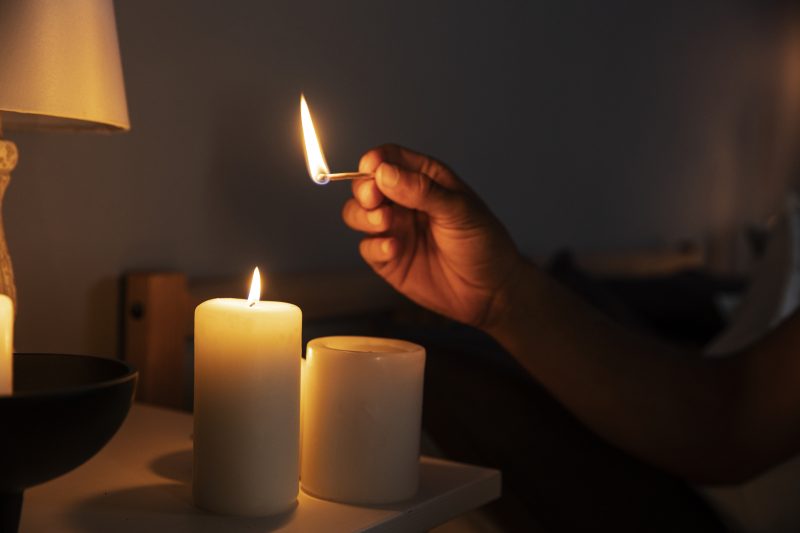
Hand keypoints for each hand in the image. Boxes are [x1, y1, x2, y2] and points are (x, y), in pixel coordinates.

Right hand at [342, 144, 523, 329]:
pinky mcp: (387, 259)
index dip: (376, 161)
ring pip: (357, 214)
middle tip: (375, 200)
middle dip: (364, 190)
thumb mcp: (459, 211)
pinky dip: (374, 246)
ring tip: (386, 222)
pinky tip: (394, 249)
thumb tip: (384, 173)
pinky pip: (366, 247)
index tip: (371, 169)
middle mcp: (404, 202)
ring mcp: (394, 230)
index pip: (390, 158)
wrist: (490, 291)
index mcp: (424, 180)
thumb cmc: (483, 243)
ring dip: (363, 216)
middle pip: (366, 185)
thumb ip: (422, 191)